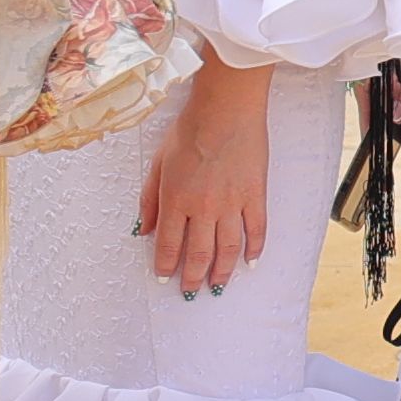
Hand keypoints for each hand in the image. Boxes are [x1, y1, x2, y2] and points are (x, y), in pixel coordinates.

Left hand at [141, 58, 276, 297]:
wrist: (226, 109)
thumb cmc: (189, 130)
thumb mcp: (158, 163)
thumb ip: (150, 199)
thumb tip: (145, 230)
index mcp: (175, 200)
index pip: (169, 245)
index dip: (166, 265)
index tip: (165, 277)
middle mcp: (203, 208)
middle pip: (198, 254)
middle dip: (192, 277)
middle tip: (191, 291)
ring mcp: (232, 204)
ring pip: (227, 249)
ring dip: (222, 271)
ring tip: (218, 285)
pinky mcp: (255, 195)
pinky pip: (256, 230)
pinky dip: (254, 249)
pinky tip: (249, 262)